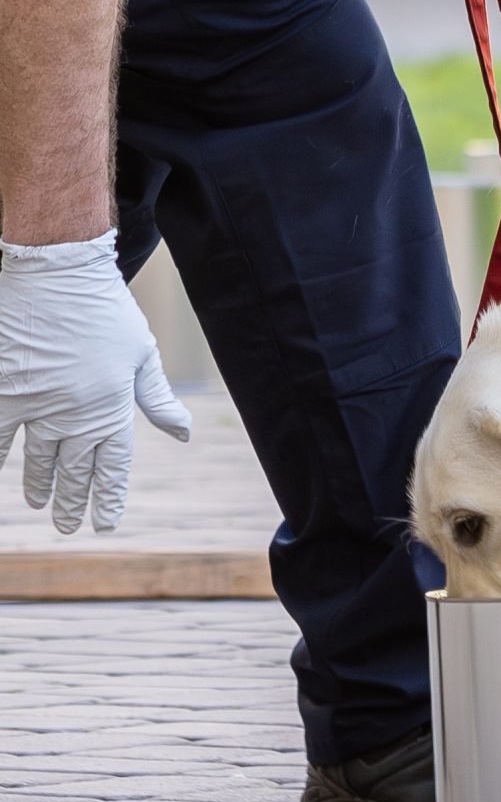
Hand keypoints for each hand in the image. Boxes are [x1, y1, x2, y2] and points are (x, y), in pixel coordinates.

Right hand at [0, 234, 192, 534]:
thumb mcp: (142, 355)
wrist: (56, 275)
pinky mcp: (3, 391)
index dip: (108, 497)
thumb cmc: (105, 311)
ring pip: (36, 458)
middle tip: (70, 526)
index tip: (105, 524)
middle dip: (73, 500)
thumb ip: (157, 399)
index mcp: (110, 409)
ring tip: (40, 505)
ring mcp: (33, 406)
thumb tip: (182, 435)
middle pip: (74, 469)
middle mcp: (72, 416)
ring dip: (39, 484)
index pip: (112, 466)